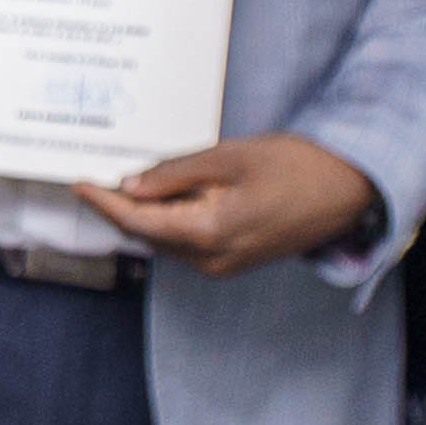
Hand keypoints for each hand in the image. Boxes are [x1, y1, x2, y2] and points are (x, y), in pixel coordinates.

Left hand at [87, 133, 381, 276]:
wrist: (348, 191)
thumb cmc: (295, 167)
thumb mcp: (228, 159)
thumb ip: (175, 174)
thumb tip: (130, 186)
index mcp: (207, 234)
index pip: (137, 222)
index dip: (103, 202)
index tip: (77, 183)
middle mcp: (211, 260)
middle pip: (148, 234)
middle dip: (121, 207)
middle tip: (96, 174)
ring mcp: (223, 265)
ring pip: (166, 239)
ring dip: (147, 213)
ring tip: (130, 179)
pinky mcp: (234, 260)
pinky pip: (187, 241)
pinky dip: (171, 219)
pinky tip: (167, 192)